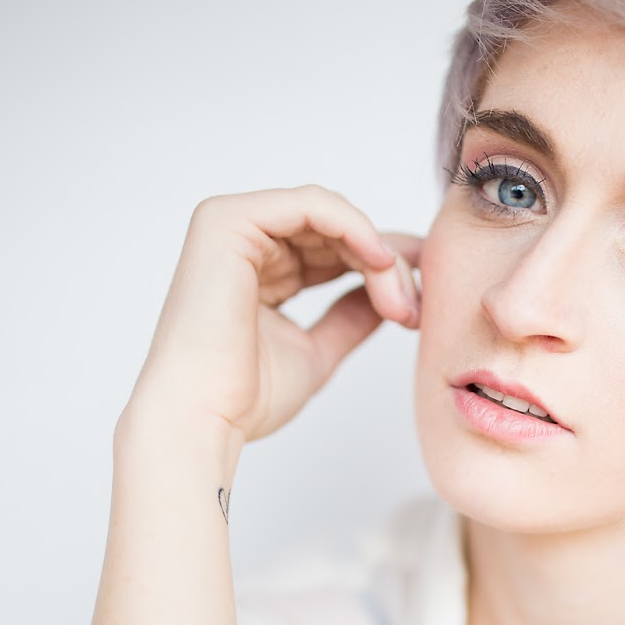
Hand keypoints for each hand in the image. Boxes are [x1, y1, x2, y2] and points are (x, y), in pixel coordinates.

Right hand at [125, 184, 422, 443]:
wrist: (204, 419)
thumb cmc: (244, 398)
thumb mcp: (316, 350)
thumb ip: (349, 317)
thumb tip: (390, 296)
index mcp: (258, 268)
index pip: (333, 248)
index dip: (383, 268)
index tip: (420, 302)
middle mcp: (244, 241)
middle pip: (337, 230)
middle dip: (387, 265)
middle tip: (414, 309)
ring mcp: (232, 225)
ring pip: (331, 217)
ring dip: (377, 255)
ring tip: (399, 301)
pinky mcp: (228, 221)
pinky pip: (311, 205)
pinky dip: (354, 227)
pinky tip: (380, 261)